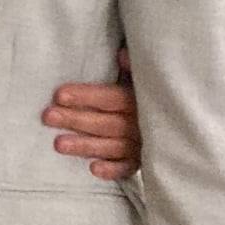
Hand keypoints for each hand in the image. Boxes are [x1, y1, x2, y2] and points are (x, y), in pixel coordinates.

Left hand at [42, 49, 140, 179]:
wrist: (176, 119)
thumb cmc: (145, 94)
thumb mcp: (141, 77)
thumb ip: (133, 67)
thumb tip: (121, 54)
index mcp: (139, 99)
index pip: (110, 97)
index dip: (86, 96)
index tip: (59, 95)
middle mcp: (141, 123)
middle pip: (106, 123)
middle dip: (76, 120)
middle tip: (48, 117)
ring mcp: (142, 145)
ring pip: (112, 146)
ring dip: (86, 146)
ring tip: (58, 145)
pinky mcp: (142, 162)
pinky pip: (128, 168)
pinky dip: (113, 170)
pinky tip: (93, 170)